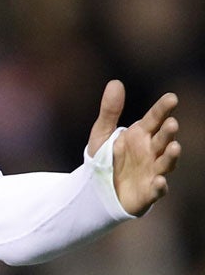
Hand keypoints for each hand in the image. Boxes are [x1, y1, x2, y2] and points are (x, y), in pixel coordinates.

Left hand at [87, 79, 179, 215]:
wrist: (99, 189)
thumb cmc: (105, 158)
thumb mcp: (102, 133)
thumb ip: (109, 110)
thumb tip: (115, 82)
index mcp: (141, 135)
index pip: (155, 119)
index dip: (163, 109)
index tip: (171, 98)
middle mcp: (151, 151)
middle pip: (162, 140)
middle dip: (168, 132)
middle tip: (171, 123)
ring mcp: (152, 171)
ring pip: (165, 162)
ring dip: (171, 156)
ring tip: (175, 147)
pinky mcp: (149, 191)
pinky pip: (156, 189)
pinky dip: (159, 186)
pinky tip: (159, 181)